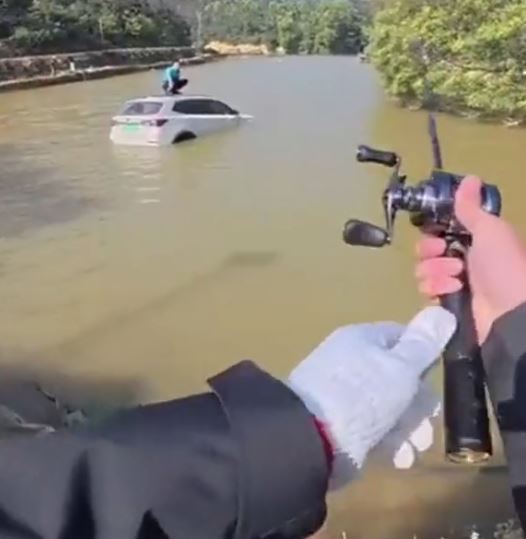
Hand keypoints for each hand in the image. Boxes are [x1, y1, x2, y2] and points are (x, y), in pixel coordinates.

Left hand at [287, 306, 454, 488]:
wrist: (311, 438)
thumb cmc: (362, 395)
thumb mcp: (400, 367)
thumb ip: (423, 344)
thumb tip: (443, 311)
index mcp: (362, 339)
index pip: (401, 338)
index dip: (424, 356)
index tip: (439, 379)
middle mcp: (352, 362)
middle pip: (398, 376)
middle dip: (419, 403)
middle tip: (427, 425)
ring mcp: (344, 394)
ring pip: (389, 406)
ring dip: (409, 428)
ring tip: (414, 448)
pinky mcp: (340, 424)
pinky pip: (373, 427)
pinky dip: (389, 442)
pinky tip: (398, 458)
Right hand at [415, 176, 525, 342]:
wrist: (510, 310)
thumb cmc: (503, 265)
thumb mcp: (490, 230)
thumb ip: (471, 208)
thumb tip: (469, 178)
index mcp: (471, 240)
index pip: (436, 232)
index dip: (432, 232)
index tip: (438, 234)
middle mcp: (460, 259)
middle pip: (424, 250)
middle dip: (431, 253)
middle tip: (449, 257)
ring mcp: (452, 282)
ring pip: (422, 271)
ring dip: (437, 273)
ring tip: (458, 278)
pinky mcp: (446, 303)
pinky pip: (426, 290)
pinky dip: (437, 289)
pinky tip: (453, 291)